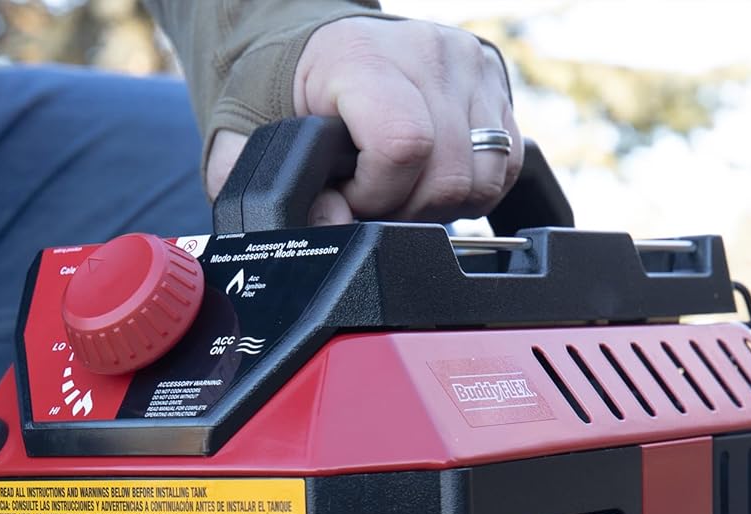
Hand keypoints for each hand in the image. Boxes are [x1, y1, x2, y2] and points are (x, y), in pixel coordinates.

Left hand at [206, 17, 521, 224]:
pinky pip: (505, 161)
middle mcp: (426, 52)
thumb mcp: (245, 147)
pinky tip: (425, 181)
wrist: (307, 52)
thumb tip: (332, 225)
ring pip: (482, 174)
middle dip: (404, 209)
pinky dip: (469, 188)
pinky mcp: (493, 80)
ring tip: (396, 191)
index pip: (403, 146)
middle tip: (368, 200)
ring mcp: (467, 64)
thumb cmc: (277, 100)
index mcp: (361, 59)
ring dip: (439, 204)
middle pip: (448, 172)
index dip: (374, 195)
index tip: (346, 196)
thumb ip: (272, 196)